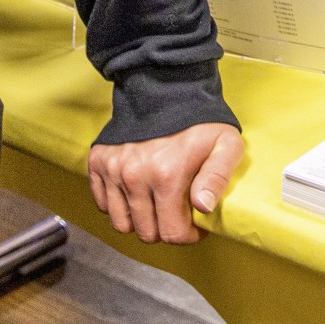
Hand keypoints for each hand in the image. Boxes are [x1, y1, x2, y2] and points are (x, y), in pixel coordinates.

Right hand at [87, 122, 243, 244]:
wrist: (166, 88)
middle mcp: (134, 176)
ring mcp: (113, 169)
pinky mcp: (99, 162)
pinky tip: (136, 193)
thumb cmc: (199, 120)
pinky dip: (118, 206)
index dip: (187, 235)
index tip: (195, 226)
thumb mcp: (225, 144)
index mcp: (166, 175)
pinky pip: (103, 204)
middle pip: (146, 233)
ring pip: (121, 223)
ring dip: (140, 221)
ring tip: (157, 205)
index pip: (171, 233)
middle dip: (164, 229)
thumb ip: (219, 177)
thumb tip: (204, 207)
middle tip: (176, 213)